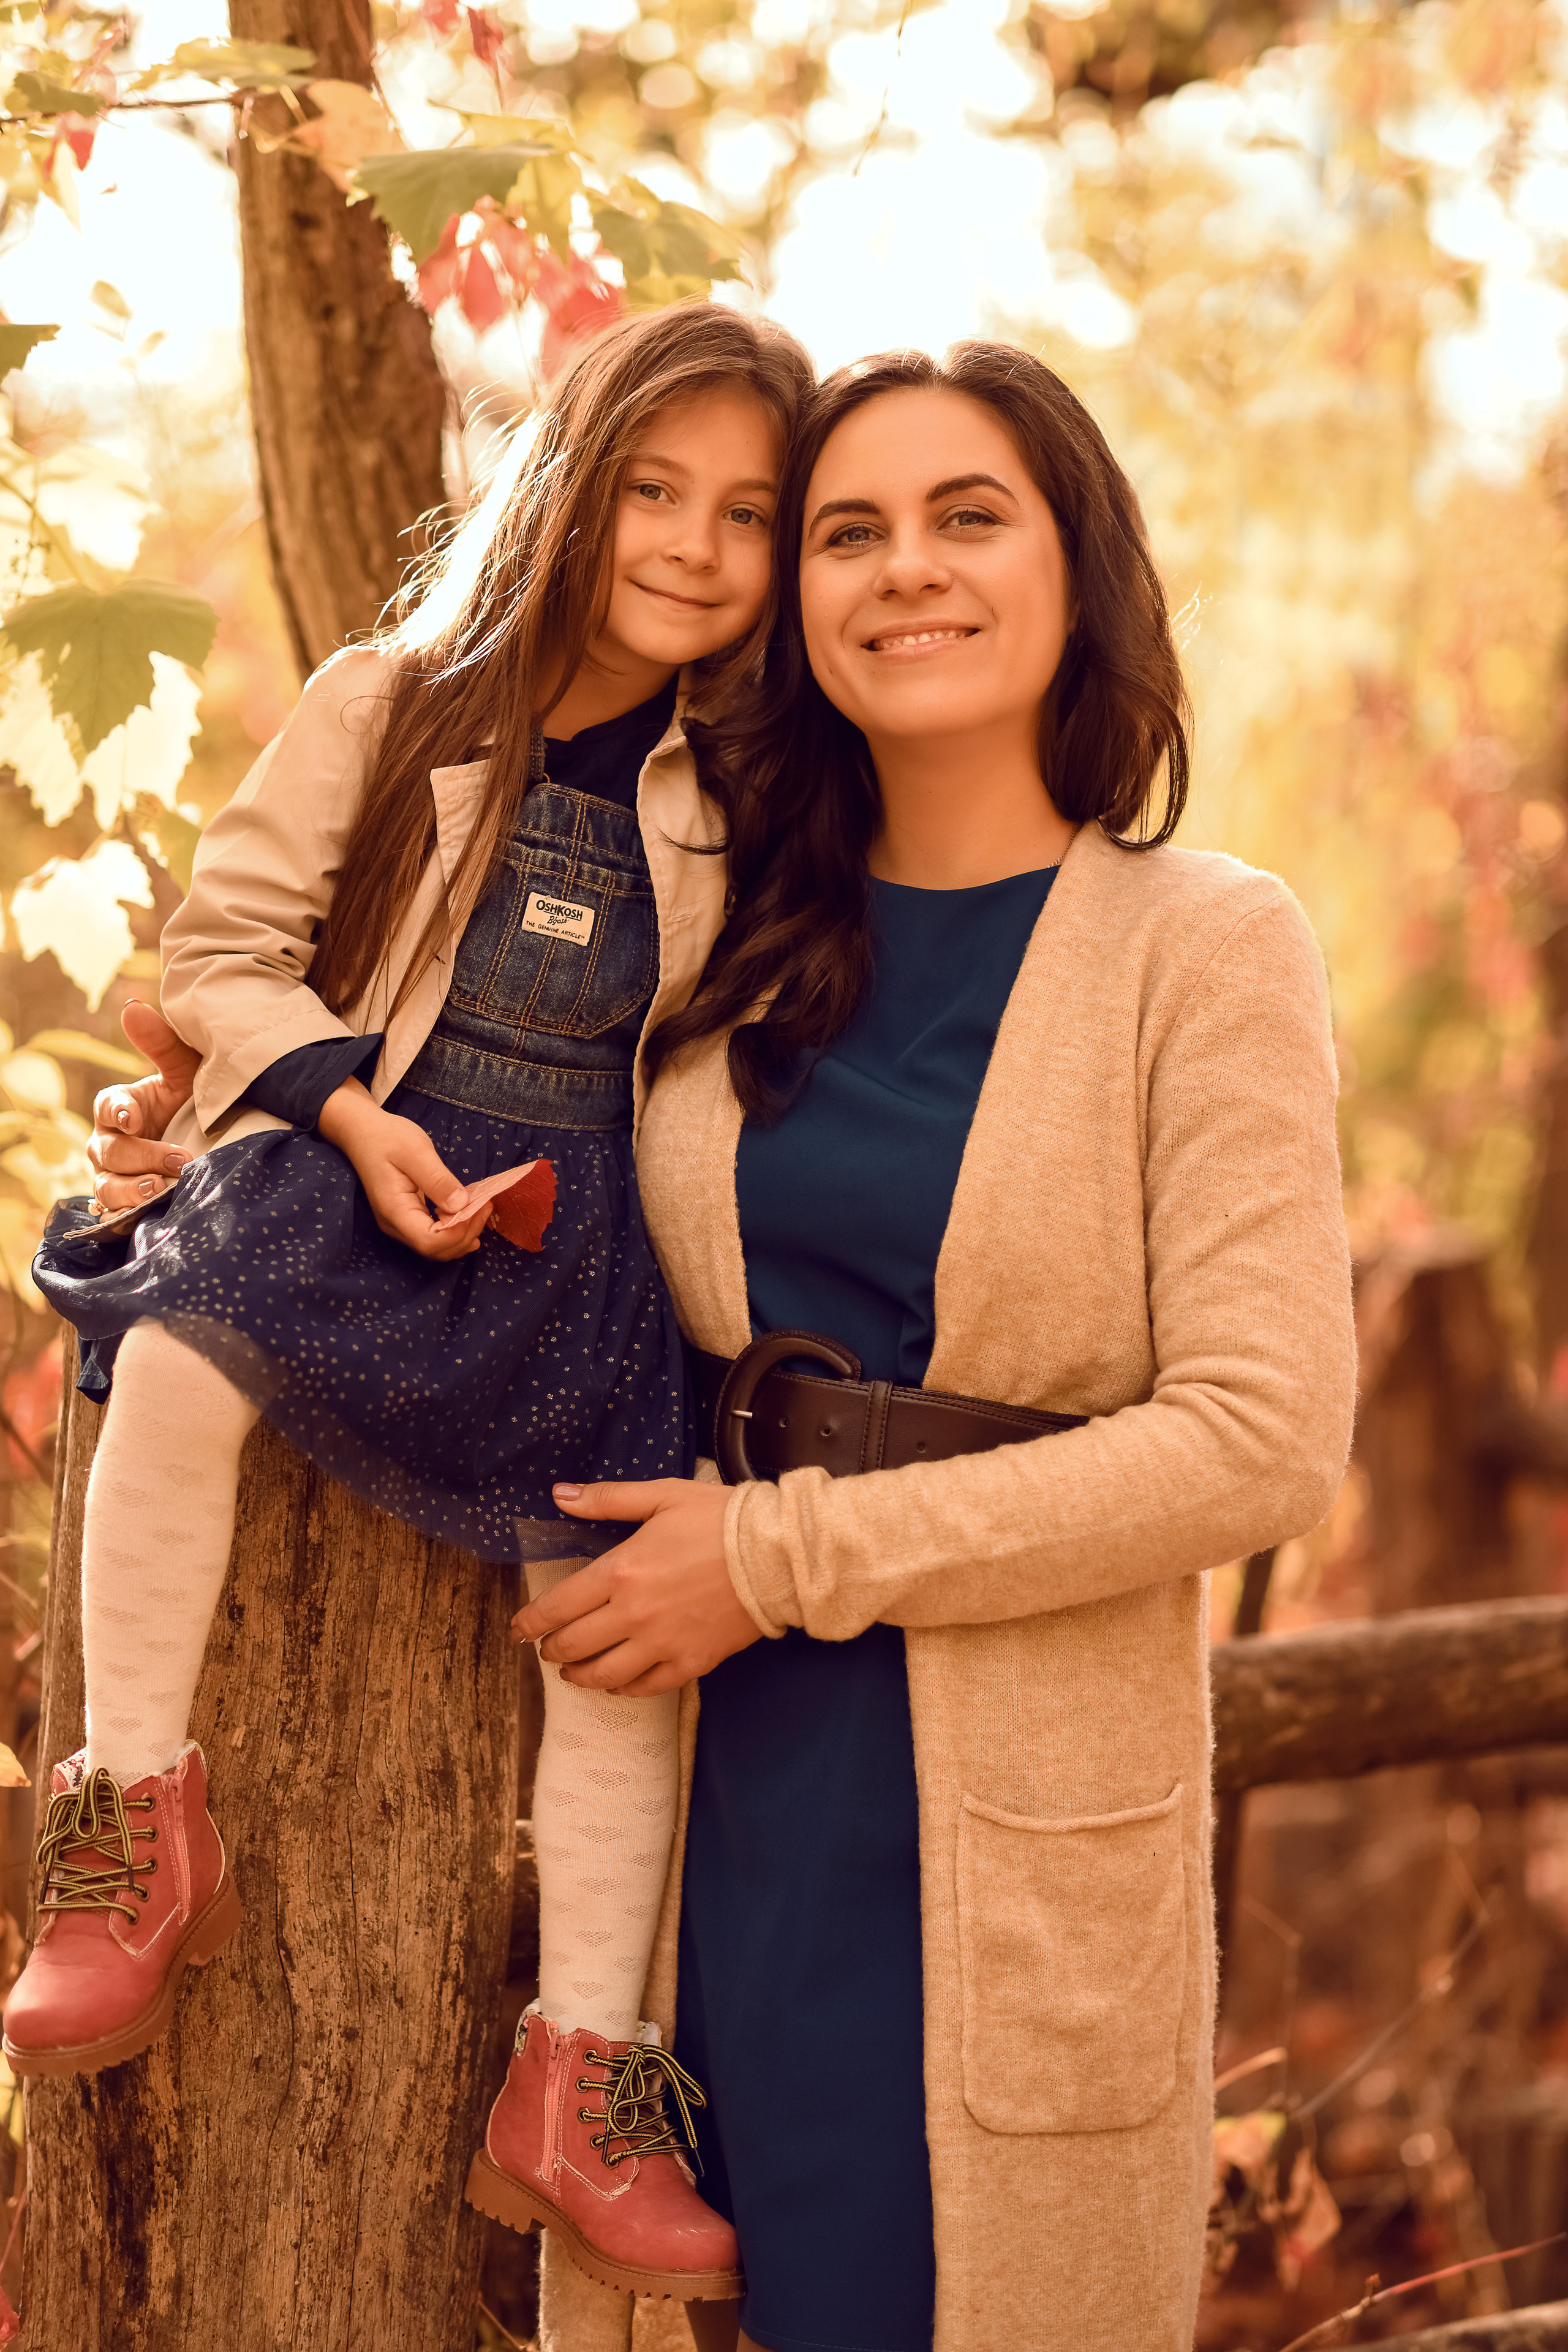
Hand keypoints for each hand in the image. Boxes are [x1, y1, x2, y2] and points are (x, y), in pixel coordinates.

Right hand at [89, 1002, 199, 1212]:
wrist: (214, 1146)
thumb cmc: (192, 1102)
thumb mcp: (185, 1071)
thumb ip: (161, 1042)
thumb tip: (131, 1007)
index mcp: (119, 1107)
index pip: (107, 1106)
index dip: (118, 1112)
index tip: (134, 1118)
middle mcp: (109, 1143)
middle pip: (109, 1152)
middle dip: (142, 1155)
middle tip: (180, 1159)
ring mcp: (113, 1177)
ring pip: (106, 1187)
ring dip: (131, 1190)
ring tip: (160, 1189)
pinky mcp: (124, 1207)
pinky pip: (115, 1216)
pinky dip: (130, 1215)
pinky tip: (153, 1212)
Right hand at [317, 1077, 491, 1259]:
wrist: (363, 1132)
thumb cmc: (387, 1137)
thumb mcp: (416, 1151)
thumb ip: (438, 1180)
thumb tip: (461, 1204)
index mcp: (395, 1210)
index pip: (429, 1242)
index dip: (458, 1232)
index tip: (478, 1207)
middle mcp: (395, 1225)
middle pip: (435, 1250)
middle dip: (465, 1234)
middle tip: (486, 1206)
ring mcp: (399, 1224)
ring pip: (436, 1248)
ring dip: (463, 1234)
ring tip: (481, 1209)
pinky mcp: (407, 1218)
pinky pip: (433, 1236)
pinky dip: (454, 1230)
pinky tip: (468, 1213)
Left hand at [511, 1478, 758, 1695]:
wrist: (777, 1553)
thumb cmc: (720, 1519)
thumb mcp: (661, 1496)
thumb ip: (606, 1499)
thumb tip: (560, 1494)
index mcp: (621, 1571)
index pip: (557, 1607)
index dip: (529, 1622)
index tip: (518, 1629)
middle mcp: (633, 1614)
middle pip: (573, 1645)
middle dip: (551, 1649)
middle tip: (546, 1648)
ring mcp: (661, 1643)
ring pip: (602, 1675)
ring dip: (578, 1676)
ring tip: (572, 1672)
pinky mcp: (690, 1662)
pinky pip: (644, 1688)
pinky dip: (622, 1689)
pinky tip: (615, 1683)